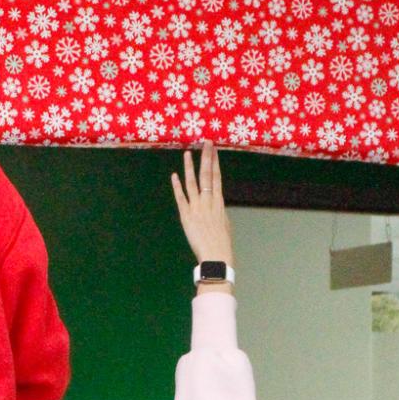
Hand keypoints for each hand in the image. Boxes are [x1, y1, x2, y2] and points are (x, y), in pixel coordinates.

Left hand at [171, 144, 233, 269]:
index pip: (217, 178)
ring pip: (193, 183)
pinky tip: (174, 175)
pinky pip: (181, 198)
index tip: (214, 150)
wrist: (216, 257)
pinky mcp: (186, 216)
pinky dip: (177, 186)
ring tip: (187, 153)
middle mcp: (208, 202)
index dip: (215, 162)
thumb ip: (218, 211)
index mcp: (219, 203)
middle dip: (206, 157)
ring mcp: (197, 208)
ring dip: (190, 167)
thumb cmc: (222, 244)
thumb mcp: (224, 223)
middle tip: (205, 142)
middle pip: (207, 175)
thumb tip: (216, 204)